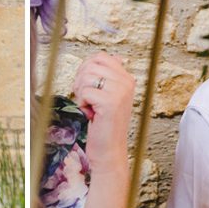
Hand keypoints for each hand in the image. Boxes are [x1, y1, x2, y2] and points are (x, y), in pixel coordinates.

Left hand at [71, 52, 135, 170]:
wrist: (109, 150)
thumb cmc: (104, 125)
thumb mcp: (108, 96)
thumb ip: (106, 77)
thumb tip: (103, 58)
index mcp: (127, 79)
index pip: (101, 57)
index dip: (86, 68)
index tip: (87, 85)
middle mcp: (126, 82)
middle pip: (91, 65)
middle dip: (81, 80)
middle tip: (86, 98)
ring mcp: (120, 92)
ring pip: (86, 77)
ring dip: (81, 93)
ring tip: (90, 106)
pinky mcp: (110, 102)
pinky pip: (84, 91)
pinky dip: (82, 103)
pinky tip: (91, 114)